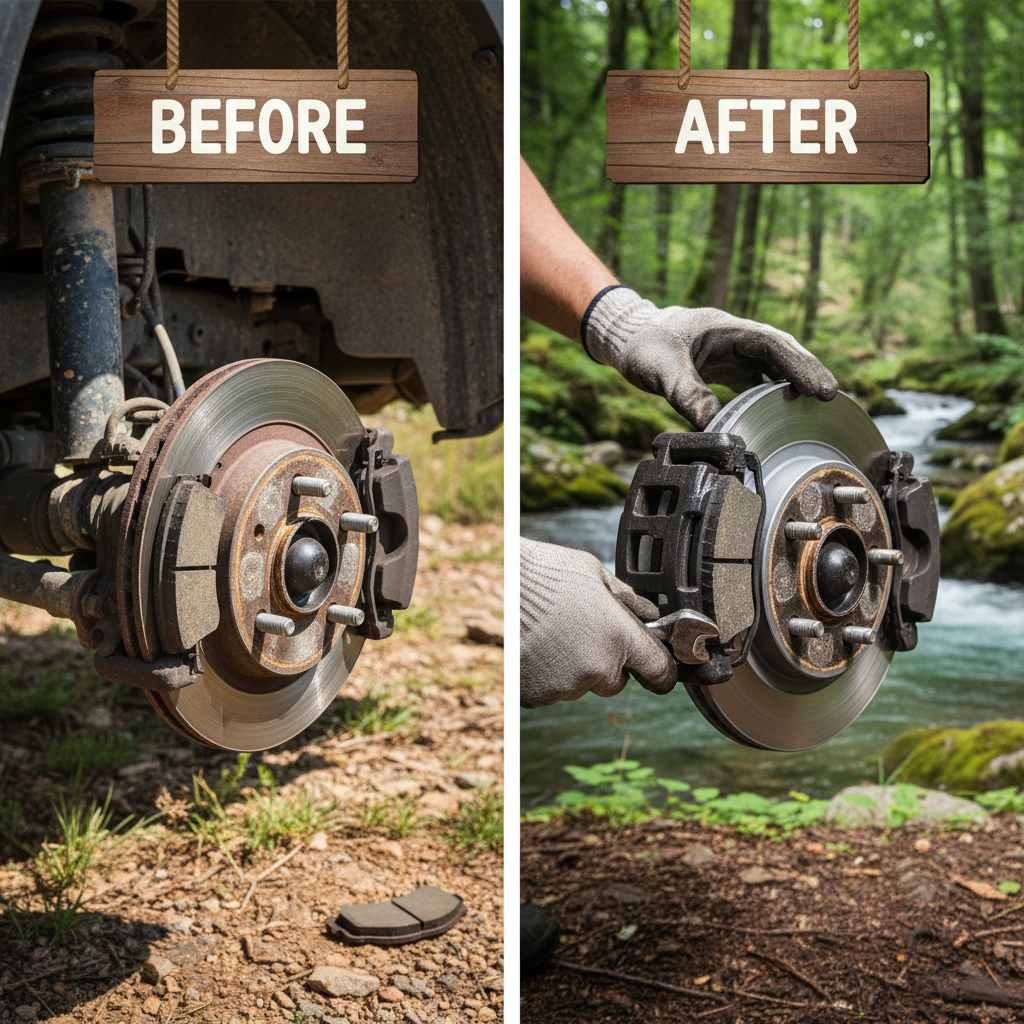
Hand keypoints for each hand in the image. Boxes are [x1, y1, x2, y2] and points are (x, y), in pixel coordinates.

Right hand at [520, 537, 676, 707]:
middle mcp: (597, 666)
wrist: (498, 586)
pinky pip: (551, 691)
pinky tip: (537, 649)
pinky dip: (546, 676)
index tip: (657, 672)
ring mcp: (565, 684)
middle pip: (615, 682)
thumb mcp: (595, 574)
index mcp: (620, 636)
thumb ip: (626, 600)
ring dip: (574, 669)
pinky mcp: (537, 694)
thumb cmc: (547, 572)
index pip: (659, 671)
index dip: (660, 672)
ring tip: (553, 636)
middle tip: (584, 635)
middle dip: (607, 664)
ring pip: (580, 686)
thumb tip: (647, 613)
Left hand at [583, 287, 838, 428]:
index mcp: (727, 329)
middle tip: (831, 400)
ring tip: (815, 409)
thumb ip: (689, 396)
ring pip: (770, 367)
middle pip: (781, 354)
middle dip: (807, 374)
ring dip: (791, 384)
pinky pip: (754, 379)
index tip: (821, 389)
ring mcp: (730, 352)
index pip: (774, 345)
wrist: (624, 337)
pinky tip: (780, 415)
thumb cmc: (643, 345)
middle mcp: (734, 338)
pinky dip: (769, 394)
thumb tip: (716, 429)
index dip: (800, 365)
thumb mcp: (663, 370)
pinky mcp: (723, 368)